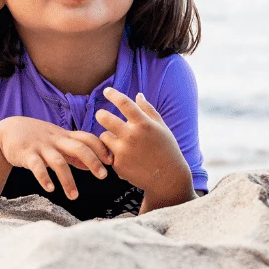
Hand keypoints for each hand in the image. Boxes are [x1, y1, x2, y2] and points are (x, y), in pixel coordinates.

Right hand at [0, 119, 112, 201]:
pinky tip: (50, 189)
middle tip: (103, 176)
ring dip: (68, 179)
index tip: (112, 161)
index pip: (87, 138)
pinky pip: (36, 166)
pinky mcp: (26, 154)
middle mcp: (56, 140)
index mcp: (65, 136)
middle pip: (78, 147)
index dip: (100, 148)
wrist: (8, 130)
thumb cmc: (37, 138)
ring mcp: (41, 146)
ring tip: (74, 196)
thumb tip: (92, 165)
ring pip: (58, 161)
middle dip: (93, 161)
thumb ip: (73, 153)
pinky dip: (44, 178)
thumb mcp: (57, 142)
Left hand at [95, 88, 193, 205]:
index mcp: (143, 124)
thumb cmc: (167, 149)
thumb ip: (148, 110)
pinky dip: (113, 152)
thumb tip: (138, 95)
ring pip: (104, 136)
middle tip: (101, 115)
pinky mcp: (118, 165)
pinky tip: (125, 157)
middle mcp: (131, 135)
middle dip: (101, 115)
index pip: (123, 103)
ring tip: (117, 140)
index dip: (113, 94)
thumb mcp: (161, 127)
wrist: (167, 178)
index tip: (106, 90)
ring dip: (108, 136)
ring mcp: (123, 151)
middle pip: (105, 118)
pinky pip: (108, 153)